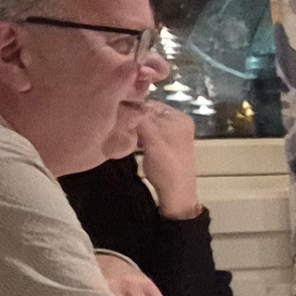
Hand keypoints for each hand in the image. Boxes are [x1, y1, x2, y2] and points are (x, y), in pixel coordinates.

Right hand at [127, 103, 201, 217]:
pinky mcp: (164, 145)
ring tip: (122, 131)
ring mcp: (171, 134)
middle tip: (117, 122)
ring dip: (135, 128)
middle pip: (149, 114)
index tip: (116, 110)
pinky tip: (131, 141)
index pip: (152, 104)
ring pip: (147, 124)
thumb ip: (141, 120)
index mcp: (179, 118)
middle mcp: (178, 123)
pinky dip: (139, 136)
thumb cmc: (166, 165)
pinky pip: (148, 134)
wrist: (175, 192)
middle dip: (134, 118)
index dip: (134, 106)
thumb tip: (124, 104)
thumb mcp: (153, 139)